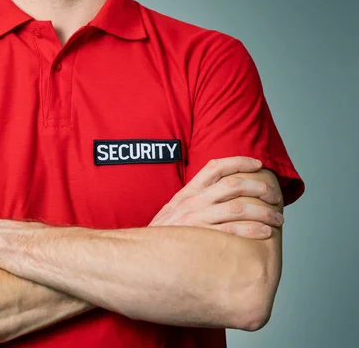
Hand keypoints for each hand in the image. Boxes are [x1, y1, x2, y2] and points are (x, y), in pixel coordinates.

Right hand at [149, 156, 283, 238]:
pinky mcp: (198, 237)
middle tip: (275, 197)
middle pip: (233, 186)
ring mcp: (194, 219)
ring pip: (238, 208)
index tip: (257, 164)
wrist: (138, 254)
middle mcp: (192, 202)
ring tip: (278, 218)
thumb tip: (217, 198)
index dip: (239, 162)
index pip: (215, 167)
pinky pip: (231, 230)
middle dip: (260, 188)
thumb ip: (192, 202)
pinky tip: (264, 232)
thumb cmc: (161, 236)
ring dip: (263, 212)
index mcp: (187, 193)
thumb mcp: (172, 212)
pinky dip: (252, 229)